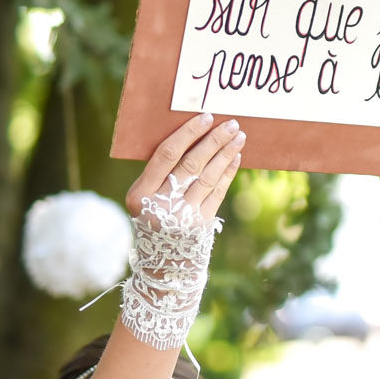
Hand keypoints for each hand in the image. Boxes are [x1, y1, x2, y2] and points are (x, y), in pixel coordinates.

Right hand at [127, 113, 243, 225]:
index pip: (166, 154)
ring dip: (225, 154)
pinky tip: (235, 158)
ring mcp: (182, 216)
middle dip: (213, 141)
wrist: (163, 260)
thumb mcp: (145, 198)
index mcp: (141, 194)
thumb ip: (159, 174)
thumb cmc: (154, 217)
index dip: (188, 134)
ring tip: (239, 137)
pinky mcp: (201, 224)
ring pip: (207, 177)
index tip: (205, 118)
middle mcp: (160, 205)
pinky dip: (227, 173)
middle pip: (191, 164)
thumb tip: (191, 136)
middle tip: (231, 124)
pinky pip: (217, 192)